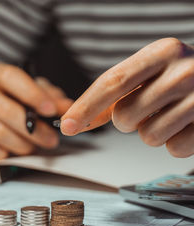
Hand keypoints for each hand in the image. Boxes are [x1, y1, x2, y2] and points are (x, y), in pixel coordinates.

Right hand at [0, 62, 72, 160]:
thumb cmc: (10, 100)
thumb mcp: (31, 93)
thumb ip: (50, 98)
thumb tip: (68, 108)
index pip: (11, 78)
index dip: (32, 94)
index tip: (51, 110)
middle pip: (5, 109)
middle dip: (32, 128)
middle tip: (50, 140)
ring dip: (20, 143)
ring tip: (31, 147)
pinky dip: (0, 153)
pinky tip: (9, 153)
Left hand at [61, 38, 193, 157]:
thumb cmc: (182, 76)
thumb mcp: (150, 73)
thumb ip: (113, 94)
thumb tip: (76, 120)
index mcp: (161, 52)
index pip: (112, 83)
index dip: (85, 107)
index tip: (68, 125)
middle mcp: (182, 71)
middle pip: (125, 117)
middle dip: (127, 120)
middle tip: (148, 107)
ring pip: (147, 137)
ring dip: (151, 131)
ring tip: (170, 114)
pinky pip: (173, 149)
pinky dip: (174, 141)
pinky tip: (186, 124)